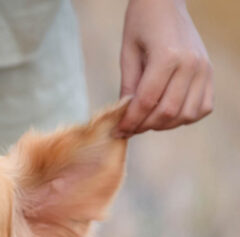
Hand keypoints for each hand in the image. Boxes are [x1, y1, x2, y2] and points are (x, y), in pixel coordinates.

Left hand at [117, 0, 212, 136]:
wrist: (166, 2)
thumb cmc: (141, 24)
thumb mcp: (127, 53)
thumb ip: (128, 87)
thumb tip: (124, 118)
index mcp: (167, 57)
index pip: (147, 101)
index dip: (130, 121)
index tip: (118, 131)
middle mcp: (191, 65)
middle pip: (167, 112)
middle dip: (145, 126)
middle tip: (130, 128)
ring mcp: (204, 70)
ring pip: (186, 115)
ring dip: (164, 125)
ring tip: (147, 120)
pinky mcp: (210, 73)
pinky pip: (202, 108)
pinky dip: (185, 117)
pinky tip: (168, 113)